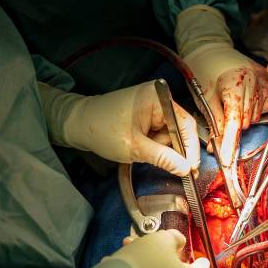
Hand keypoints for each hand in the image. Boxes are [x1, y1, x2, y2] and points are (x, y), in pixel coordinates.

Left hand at [38, 81, 199, 175]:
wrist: (77, 124)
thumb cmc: (103, 131)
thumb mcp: (135, 148)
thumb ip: (164, 158)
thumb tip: (186, 169)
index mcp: (159, 98)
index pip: (186, 125)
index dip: (190, 149)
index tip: (191, 169)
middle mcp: (160, 97)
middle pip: (180, 129)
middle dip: (169, 148)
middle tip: (153, 157)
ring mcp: (154, 104)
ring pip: (170, 133)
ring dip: (159, 147)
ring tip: (139, 149)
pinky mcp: (148, 112)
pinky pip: (161, 131)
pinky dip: (154, 143)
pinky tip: (141, 146)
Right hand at [111, 230, 209, 267]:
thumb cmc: (145, 263)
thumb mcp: (163, 238)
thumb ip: (175, 238)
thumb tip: (177, 241)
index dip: (194, 256)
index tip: (188, 251)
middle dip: (162, 257)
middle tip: (149, 245)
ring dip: (145, 266)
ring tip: (128, 251)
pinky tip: (119, 267)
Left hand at [175, 5, 267, 165]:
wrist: (210, 48)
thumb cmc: (204, 70)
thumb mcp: (205, 98)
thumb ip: (215, 122)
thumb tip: (218, 146)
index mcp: (234, 83)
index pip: (234, 121)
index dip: (230, 143)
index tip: (227, 160)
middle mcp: (253, 80)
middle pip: (246, 120)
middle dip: (234, 127)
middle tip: (222, 120)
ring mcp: (264, 79)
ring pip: (257, 115)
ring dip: (245, 118)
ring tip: (232, 104)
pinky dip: (257, 108)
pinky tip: (246, 101)